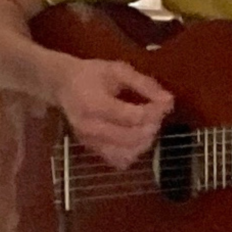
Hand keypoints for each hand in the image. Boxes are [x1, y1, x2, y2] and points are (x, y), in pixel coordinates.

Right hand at [54, 58, 173, 169]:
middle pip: (132, 138)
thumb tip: (169, 100)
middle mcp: (90, 128)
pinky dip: (133, 151)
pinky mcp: (93, 151)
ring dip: (145, 141)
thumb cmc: (91, 75)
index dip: (155, 112)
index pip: (132, 117)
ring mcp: (90, 143)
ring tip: (147, 124)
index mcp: (94, 104)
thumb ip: (144, 84)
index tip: (165, 103)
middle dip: (152, 126)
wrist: (63, 86)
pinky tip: (135, 136)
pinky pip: (119, 161)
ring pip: (127, 154)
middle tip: (157, 113)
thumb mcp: (118, 70)